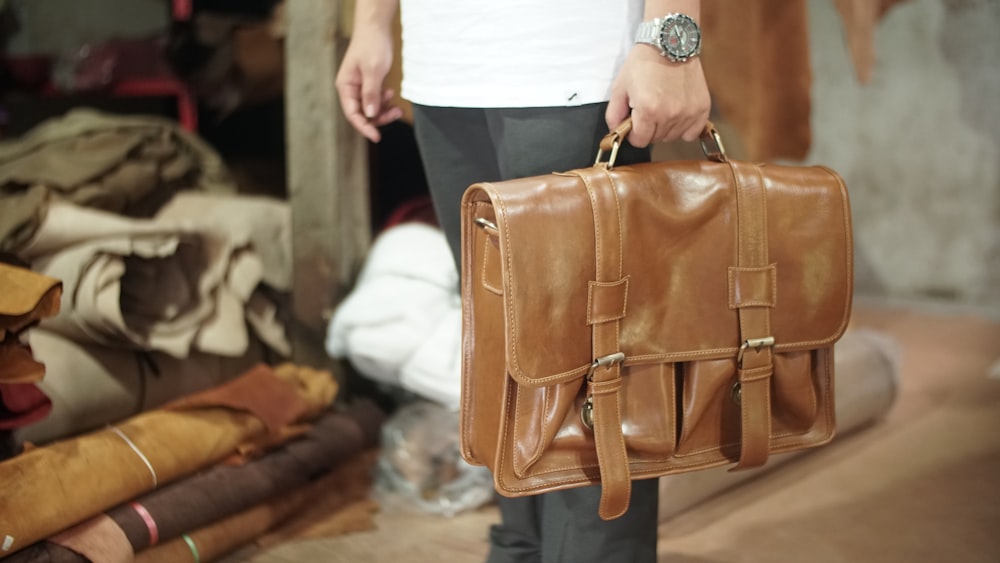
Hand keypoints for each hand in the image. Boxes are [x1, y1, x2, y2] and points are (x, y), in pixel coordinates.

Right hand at [335, 25, 403, 142]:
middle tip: (395, 114)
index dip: (364, 127)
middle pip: (363, 114)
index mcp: (346, 87)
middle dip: (379, 117)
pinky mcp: (371, 83)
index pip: (352, 114)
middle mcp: (351, 89)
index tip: (377, 136)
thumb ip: (371, 93)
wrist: (376, 27)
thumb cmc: (371, 45)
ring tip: (397, 107)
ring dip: (384, 110)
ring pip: (371, 108)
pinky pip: (377, 100)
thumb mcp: (373, 70)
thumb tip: (369, 114)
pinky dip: (385, 101)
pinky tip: (392, 94)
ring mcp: (361, 87)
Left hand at [605, 46, 710, 147]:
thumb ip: (613, 114)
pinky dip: (685, 128)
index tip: (635, 121)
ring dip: (666, 128)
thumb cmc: (643, 63)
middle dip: (649, 128)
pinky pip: (692, 133)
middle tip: (648, 108)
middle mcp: (670, 115)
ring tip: (663, 106)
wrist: (670, 42)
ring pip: (673, 137)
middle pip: (656, 140)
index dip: (634, 133)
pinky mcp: (702, 108)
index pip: (640, 141)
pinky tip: (678, 113)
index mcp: (648, 110)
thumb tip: (615, 132)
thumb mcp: (620, 86)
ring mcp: (688, 113)